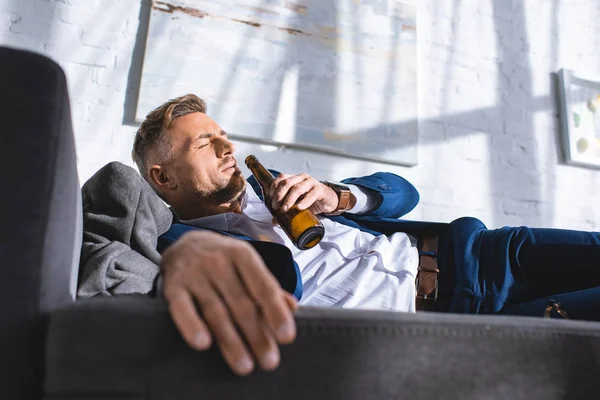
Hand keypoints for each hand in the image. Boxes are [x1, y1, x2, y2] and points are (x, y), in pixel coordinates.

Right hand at [160, 230, 297, 375]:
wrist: (183, 243)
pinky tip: (203, 343)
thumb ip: (267, 286)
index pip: (263, 286)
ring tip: (244, 365)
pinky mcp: (173, 286)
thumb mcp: (247, 264)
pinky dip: (192, 326)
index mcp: (242, 255)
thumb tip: (292, 307)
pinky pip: (182, 309)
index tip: (286, 337)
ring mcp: (195, 274)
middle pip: (241, 304)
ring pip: (216, 312)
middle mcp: (219, 262)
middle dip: (257, 335)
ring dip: (231, 341)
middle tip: (270, 361)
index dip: (275, 313)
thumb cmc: (222, 259)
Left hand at [270, 173, 338, 214]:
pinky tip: (299, 207)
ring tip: (285, 209)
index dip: (274, 187)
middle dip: (279, 195)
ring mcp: (311, 182)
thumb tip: (274, 220)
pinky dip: (304, 202)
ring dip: (289, 199)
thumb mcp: (297, 203)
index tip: (270, 198)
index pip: (282, 178)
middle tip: (276, 206)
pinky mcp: (319, 190)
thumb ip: (286, 209)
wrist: (328, 200)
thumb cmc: (311, 199)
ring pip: (297, 188)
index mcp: (295, 178)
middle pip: (287, 183)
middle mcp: (302, 178)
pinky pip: (311, 194)